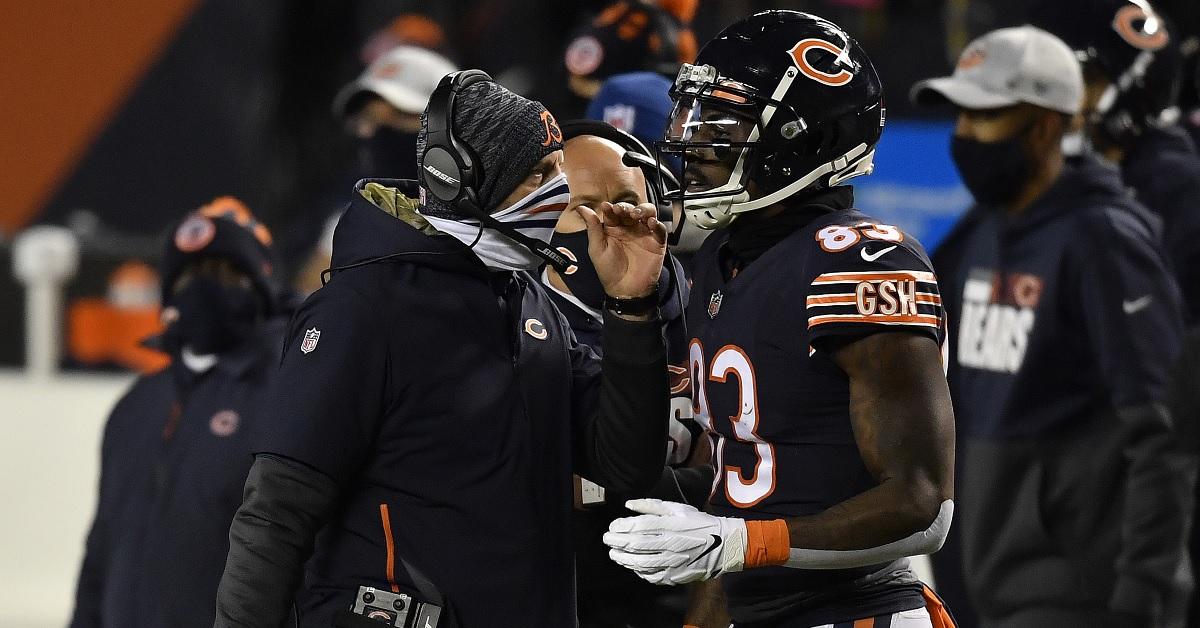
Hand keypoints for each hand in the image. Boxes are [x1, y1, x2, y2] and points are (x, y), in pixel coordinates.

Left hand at [575, 202, 666, 298]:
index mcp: (614, 228)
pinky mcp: (657, 243)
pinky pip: (660, 229)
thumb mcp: (596, 248)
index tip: (607, 207)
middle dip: (627, 207)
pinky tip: (651, 223)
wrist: (626, 290)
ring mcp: (644, 234)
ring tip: (637, 214)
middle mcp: (629, 228)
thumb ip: (592, 227)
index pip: (614, 212)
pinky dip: (658, 223)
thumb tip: (582, 208)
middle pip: (631, 209)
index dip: (611, 208)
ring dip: (643, 210)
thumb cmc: (608, 271)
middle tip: (622, 210)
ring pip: (648, 213)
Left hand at [603, 499, 745, 584]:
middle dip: (617, 542)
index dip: (622, 527)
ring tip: (614, 554)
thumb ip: (651, 506)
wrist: (723, 545)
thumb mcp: (677, 508)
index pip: (639, 526)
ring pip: (641, 563)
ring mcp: (672, 562)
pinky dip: (639, 571)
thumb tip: (628, 504)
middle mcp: (670, 544)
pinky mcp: (675, 576)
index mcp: (671, 525)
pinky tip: (632, 566)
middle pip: (637, 545)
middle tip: (607, 539)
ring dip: (624, 559)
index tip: (612, 526)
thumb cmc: (698, 523)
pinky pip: (652, 576)